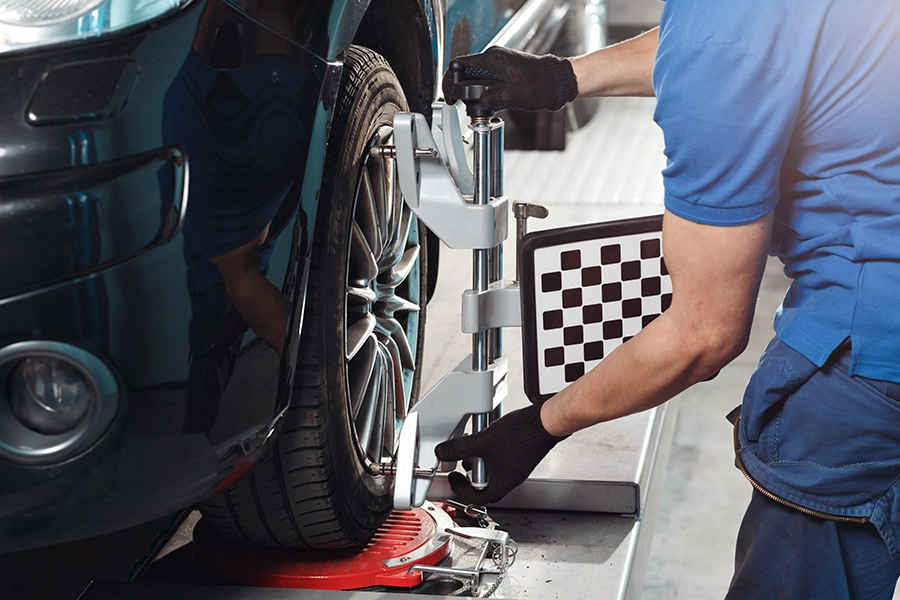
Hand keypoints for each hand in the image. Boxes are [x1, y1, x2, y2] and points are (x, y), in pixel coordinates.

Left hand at [434, 405, 567, 504]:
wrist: (545, 423)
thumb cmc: (523, 436)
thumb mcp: (482, 442)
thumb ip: (460, 448)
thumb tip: (442, 452)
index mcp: (501, 484)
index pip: (476, 498)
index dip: (460, 490)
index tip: (453, 479)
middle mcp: (510, 478)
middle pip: (484, 485)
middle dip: (470, 475)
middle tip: (462, 465)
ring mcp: (516, 467)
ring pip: (492, 471)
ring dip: (480, 461)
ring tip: (473, 448)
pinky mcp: (520, 455)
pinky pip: (501, 460)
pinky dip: (490, 452)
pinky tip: (488, 438)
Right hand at [442, 46, 577, 112]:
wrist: (558, 82)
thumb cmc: (541, 85)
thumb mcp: (514, 96)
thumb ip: (492, 99)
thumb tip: (478, 104)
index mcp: (493, 58)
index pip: (460, 65)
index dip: (451, 81)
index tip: (451, 96)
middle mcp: (493, 57)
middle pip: (466, 72)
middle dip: (461, 90)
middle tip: (461, 105)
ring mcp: (498, 63)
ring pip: (475, 77)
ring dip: (472, 93)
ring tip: (477, 108)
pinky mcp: (504, 70)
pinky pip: (486, 80)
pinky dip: (483, 92)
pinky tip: (487, 104)